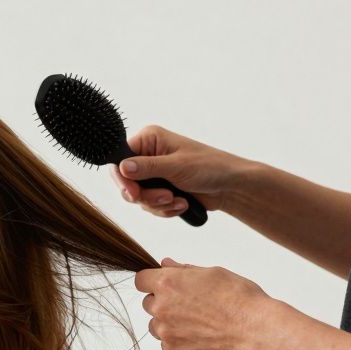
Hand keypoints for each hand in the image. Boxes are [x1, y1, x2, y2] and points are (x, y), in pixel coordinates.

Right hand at [108, 125, 248, 218]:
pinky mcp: (159, 190)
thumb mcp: (177, 166)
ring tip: (179, 201)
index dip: (123, 180)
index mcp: (149, 140)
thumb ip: (147, 167)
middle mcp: (147, 156)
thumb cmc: (211, 167)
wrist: (231, 187)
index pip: (120, 161)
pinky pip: (149, 206)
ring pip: (138, 198)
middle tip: (166, 197)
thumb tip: (122, 167)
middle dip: (146, 196)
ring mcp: (153, 174)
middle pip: (126, 183)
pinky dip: (165, 209)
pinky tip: (182, 204)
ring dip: (158, 204)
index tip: (134, 194)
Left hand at [134, 258, 272, 349]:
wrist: (255, 329)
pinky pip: (166, 342)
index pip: (141, 280)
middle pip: (148, 303)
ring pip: (156, 324)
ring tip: (197, 321)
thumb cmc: (239, 297)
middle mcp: (161, 307)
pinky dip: (178, 339)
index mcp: (167, 283)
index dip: (152, 281)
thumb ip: (183, 270)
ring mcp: (165, 331)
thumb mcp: (212, 273)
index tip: (164, 285)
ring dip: (168, 322)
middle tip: (190, 304)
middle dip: (163, 302)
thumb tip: (165, 264)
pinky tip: (199, 334)